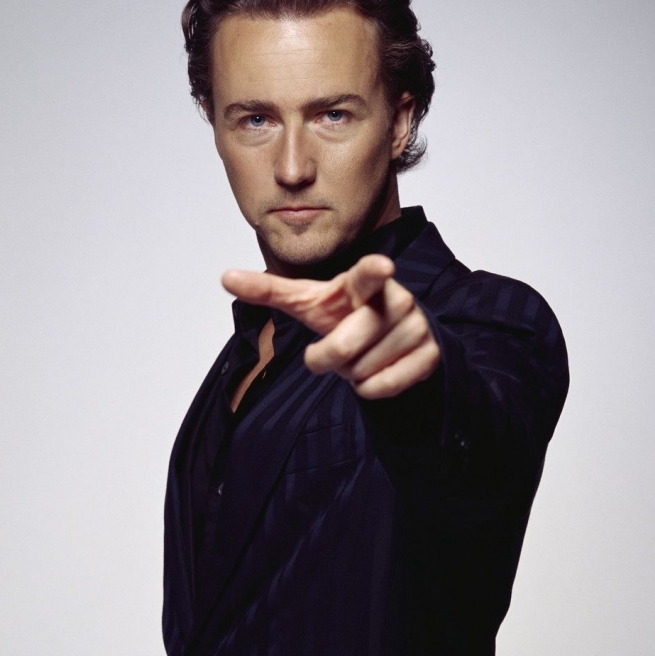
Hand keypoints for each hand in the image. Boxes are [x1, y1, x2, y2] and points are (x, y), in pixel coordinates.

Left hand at [222, 253, 440, 399]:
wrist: (391, 340)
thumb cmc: (345, 315)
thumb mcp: (309, 303)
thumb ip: (269, 290)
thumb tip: (224, 276)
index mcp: (363, 283)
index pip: (367, 275)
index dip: (374, 272)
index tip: (382, 267)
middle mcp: (396, 300)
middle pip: (345, 346)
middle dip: (328, 358)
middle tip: (332, 352)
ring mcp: (416, 327)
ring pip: (362, 370)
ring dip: (352, 373)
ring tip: (361, 355)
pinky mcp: (429, 355)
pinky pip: (383, 386)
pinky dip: (370, 388)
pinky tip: (376, 370)